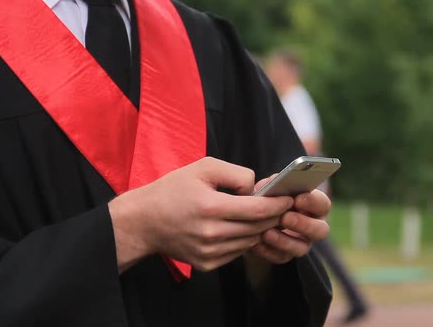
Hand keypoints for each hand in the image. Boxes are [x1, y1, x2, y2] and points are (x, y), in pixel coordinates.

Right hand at [108, 157, 293, 272]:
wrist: (144, 221)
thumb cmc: (173, 189)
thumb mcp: (203, 168)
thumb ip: (236, 174)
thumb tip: (256, 190)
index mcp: (210, 207)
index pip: (258, 210)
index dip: (278, 204)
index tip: (289, 197)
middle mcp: (211, 234)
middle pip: (258, 227)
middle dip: (273, 215)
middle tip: (281, 205)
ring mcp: (209, 252)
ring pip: (250, 241)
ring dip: (260, 228)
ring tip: (262, 214)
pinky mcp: (206, 264)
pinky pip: (237, 252)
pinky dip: (244, 240)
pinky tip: (241, 227)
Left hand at [247, 177, 330, 264]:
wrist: (250, 218)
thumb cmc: (267, 197)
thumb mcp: (269, 188)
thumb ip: (273, 185)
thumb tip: (273, 181)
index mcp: (314, 206)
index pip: (323, 204)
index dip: (313, 202)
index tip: (298, 198)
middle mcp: (313, 226)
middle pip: (321, 230)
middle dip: (303, 224)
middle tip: (285, 217)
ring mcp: (301, 243)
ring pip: (302, 248)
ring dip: (284, 241)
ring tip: (267, 232)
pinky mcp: (285, 256)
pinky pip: (281, 257)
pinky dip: (268, 251)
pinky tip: (256, 243)